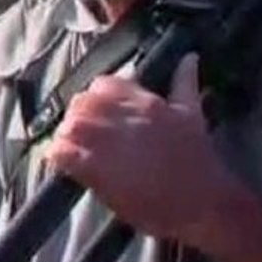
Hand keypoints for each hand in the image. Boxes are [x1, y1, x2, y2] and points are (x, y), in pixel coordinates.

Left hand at [45, 54, 247, 250]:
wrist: (203, 203)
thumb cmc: (199, 160)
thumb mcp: (193, 114)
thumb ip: (185, 83)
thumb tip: (189, 58)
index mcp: (144, 101)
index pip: (103, 85)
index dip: (96, 100)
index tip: (99, 115)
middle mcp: (123, 117)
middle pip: (80, 104)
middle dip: (77, 117)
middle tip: (83, 135)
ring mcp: (108, 143)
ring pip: (69, 126)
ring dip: (66, 136)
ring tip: (72, 149)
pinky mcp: (97, 170)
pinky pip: (63, 154)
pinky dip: (58, 157)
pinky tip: (64, 165)